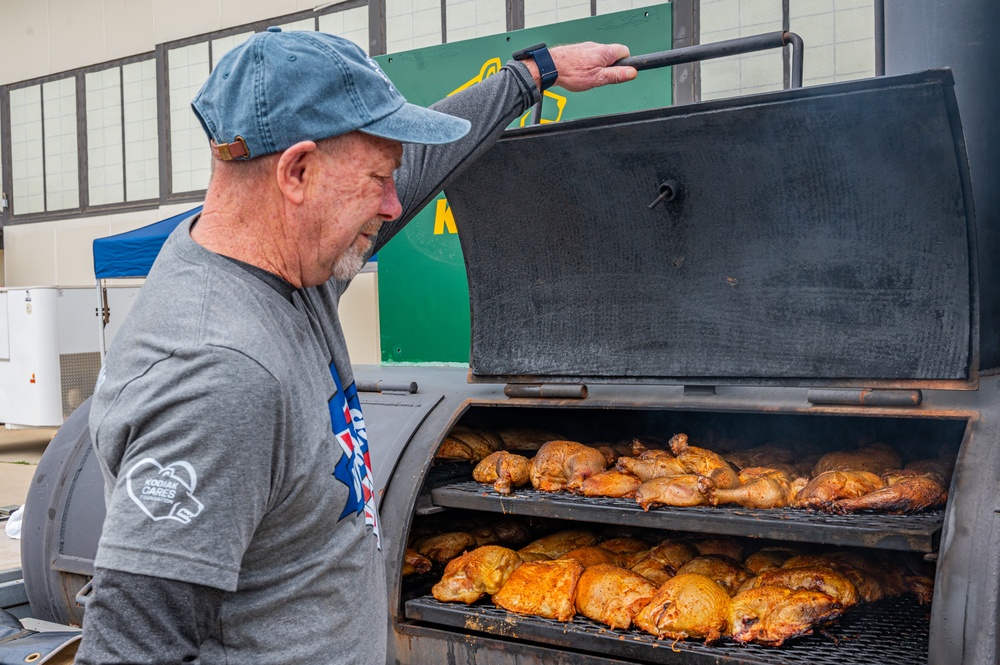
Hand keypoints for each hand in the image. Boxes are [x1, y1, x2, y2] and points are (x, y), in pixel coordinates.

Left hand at [521, 42, 636, 92]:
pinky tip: (580, 73)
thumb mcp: (598, 78)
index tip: (620, 73)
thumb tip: (632, 72)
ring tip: (588, 77)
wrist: (551, 67)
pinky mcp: (579, 51)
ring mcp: (587, 48)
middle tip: (601, 78)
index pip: (625, 52)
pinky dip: (588, 66)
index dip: (625, 64)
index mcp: (605, 52)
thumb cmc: (572, 72)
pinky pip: (589, 58)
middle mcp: (597, 46)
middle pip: (612, 56)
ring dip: (598, 68)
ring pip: (600, 58)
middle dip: (610, 68)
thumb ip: (616, 75)